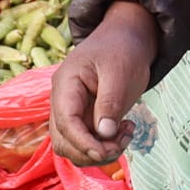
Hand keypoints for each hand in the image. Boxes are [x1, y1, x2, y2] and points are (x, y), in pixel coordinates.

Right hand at [49, 2, 158, 167]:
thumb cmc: (122, 49)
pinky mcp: (84, 118)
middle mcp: (63, 100)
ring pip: (73, 146)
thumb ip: (110, 102)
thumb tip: (104, 133)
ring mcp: (72, 110)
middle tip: (122, 140)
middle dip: (91, 150)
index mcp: (66, 83)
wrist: (126, 38)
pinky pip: (87, 142)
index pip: (65, 121)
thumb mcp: (120, 71)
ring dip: (99, 151)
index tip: (106, 151)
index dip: (83, 142)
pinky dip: (104, 145)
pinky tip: (124, 130)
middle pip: (64, 140)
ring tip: (125, 133)